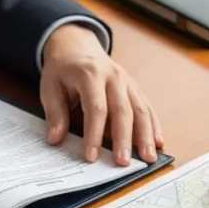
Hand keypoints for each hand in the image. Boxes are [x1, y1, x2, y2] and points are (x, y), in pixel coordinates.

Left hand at [41, 24, 163, 165]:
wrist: (77, 45)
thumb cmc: (63, 69)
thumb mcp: (50, 87)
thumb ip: (55, 113)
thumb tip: (56, 140)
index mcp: (90, 75)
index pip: (96, 108)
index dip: (94, 134)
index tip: (91, 156)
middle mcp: (113, 77)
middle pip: (122, 111)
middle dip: (124, 139)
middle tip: (124, 163)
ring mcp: (127, 82)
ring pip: (140, 109)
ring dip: (146, 136)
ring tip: (148, 158)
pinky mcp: (135, 88)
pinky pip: (147, 107)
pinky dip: (154, 126)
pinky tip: (158, 142)